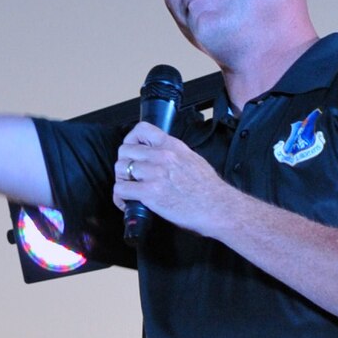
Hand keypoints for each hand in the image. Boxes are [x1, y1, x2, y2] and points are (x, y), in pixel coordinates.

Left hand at [112, 123, 232, 236]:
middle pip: (125, 151)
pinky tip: (127, 203)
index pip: (141, 130)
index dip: (130, 140)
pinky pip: (121, 190)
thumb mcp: (192, 159)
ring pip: (120, 169)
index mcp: (172, 146)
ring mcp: (155, 173)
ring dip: (121, 181)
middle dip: (123, 164)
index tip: (131, 152)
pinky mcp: (150, 193)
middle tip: (129, 176)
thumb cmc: (208, 189)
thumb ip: (174, 155)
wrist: (217, 207)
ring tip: (128, 191)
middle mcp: (162, 156)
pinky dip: (119, 198)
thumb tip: (160, 158)